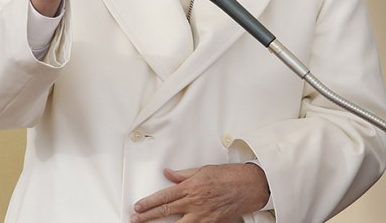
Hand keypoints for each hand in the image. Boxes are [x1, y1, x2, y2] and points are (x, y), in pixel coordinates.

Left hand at [131, 164, 270, 221]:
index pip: (164, 197)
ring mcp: (204, 215)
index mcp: (190, 187)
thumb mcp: (203, 170)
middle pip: (166, 211)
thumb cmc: (230, 176)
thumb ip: (183, 174)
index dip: (149, 203)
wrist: (252, 186)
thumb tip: (168, 173)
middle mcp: (195, 202)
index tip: (137, 207)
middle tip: (135, 219)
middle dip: (148, 216)